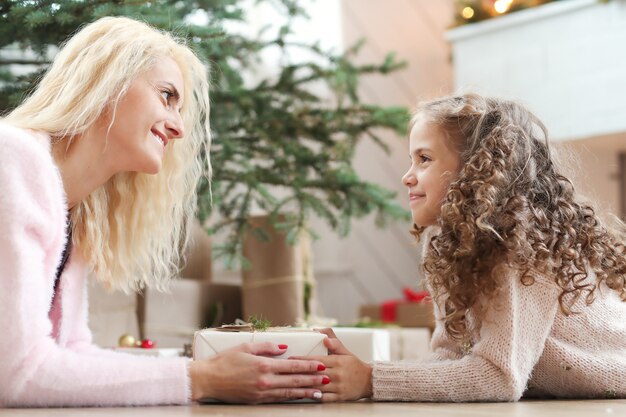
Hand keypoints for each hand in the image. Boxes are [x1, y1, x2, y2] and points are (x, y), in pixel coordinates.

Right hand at [189, 341, 326, 403]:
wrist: (208, 380)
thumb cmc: (224, 361)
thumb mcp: (246, 347)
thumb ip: (267, 347)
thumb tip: (284, 348)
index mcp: (263, 365)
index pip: (292, 365)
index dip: (308, 366)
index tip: (320, 365)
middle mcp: (265, 380)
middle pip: (294, 380)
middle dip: (312, 380)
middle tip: (327, 379)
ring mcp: (261, 392)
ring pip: (288, 392)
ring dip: (305, 392)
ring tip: (319, 392)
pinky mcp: (256, 400)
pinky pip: (278, 399)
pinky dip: (291, 398)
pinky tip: (299, 396)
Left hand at [292, 328, 372, 401]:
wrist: (369, 381)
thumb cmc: (354, 365)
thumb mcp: (345, 351)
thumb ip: (334, 342)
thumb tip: (322, 334)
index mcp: (338, 361)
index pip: (317, 359)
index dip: (302, 359)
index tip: (290, 358)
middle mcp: (338, 374)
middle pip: (314, 373)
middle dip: (299, 372)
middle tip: (285, 370)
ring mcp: (338, 387)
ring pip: (317, 386)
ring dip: (303, 384)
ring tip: (289, 382)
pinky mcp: (339, 397)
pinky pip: (323, 397)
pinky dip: (313, 395)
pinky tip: (303, 393)